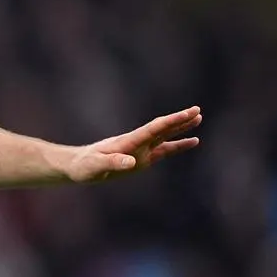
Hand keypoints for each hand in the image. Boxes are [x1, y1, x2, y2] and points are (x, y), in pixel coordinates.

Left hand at [64, 106, 202, 182]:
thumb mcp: (95, 166)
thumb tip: (131, 162)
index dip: (172, 121)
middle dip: (179, 120)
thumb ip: (112, 163)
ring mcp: (140, 150)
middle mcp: (137, 143)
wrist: (77, 167)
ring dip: (181, 128)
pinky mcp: (142, 159)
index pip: (154, 129)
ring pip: (165, 136)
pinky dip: (178, 145)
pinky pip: (164, 150)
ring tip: (198, 119)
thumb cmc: (84, 167)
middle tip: (198, 110)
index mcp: (128, 142)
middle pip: (162, 128)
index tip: (188, 112)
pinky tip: (191, 141)